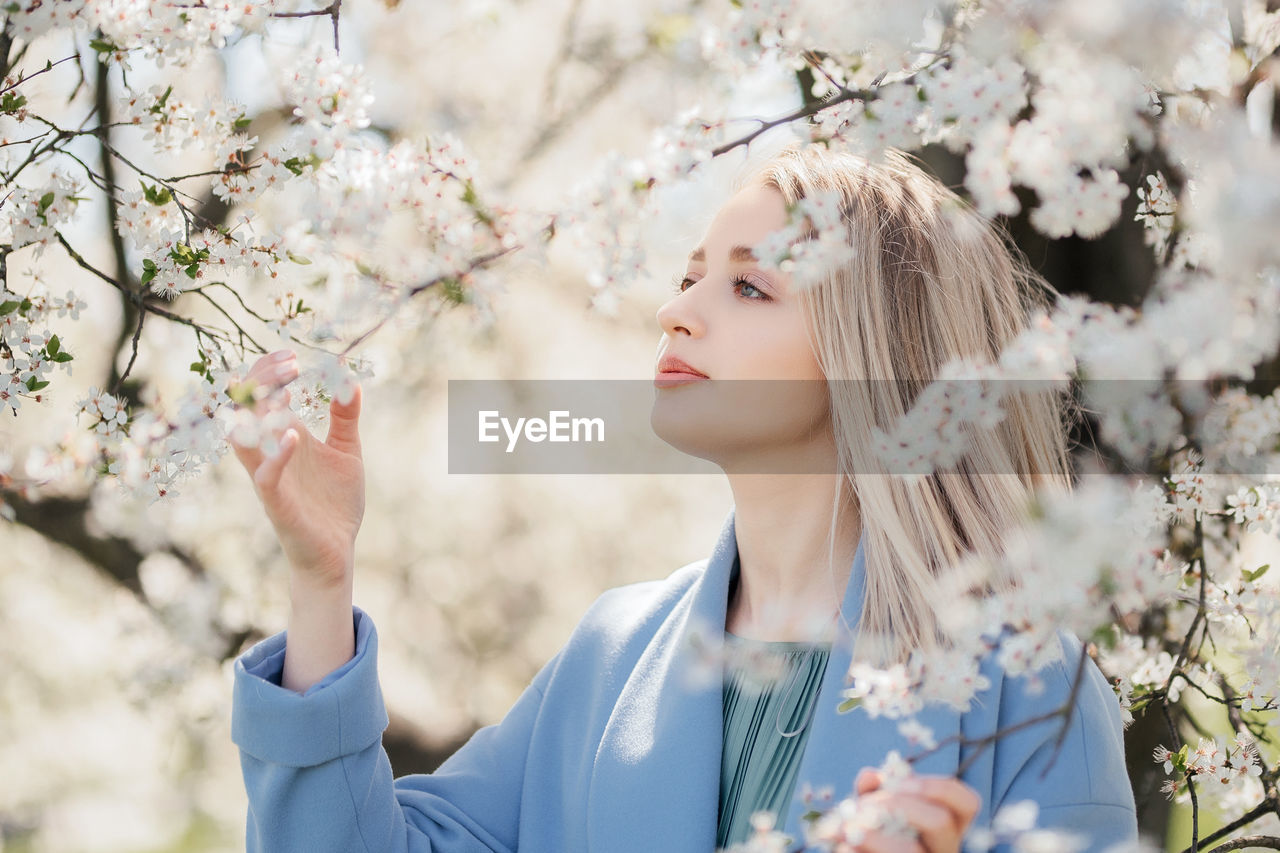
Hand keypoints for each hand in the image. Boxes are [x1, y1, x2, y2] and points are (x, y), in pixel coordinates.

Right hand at [228, 348, 365, 589]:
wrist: (336, 551)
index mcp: (285, 436)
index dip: (270, 372)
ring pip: (242, 438)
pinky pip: (265, 475)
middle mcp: (271, 451)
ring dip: (258, 412)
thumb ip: (345, 417)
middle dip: (263, 381)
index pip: (262, 395)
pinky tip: (293, 435)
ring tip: (284, 390)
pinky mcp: (277, 501)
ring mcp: (270, 475)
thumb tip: (350, 379)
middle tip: (291, 365)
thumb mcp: (347, 451)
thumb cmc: (335, 502)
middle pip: (245, 408)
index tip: (293, 357)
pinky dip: (276, 453)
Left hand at [851, 768, 981, 852]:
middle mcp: (943, 850)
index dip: (937, 786)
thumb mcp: (871, 807)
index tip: (895, 781)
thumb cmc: (868, 830)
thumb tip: (871, 776)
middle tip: (863, 805)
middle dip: (896, 804)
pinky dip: (852, 850)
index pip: (967, 803)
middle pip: (940, 822)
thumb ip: (872, 790)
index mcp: (945, 827)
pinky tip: (841, 846)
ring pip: (911, 850)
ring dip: (870, 832)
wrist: (856, 852)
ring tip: (843, 826)